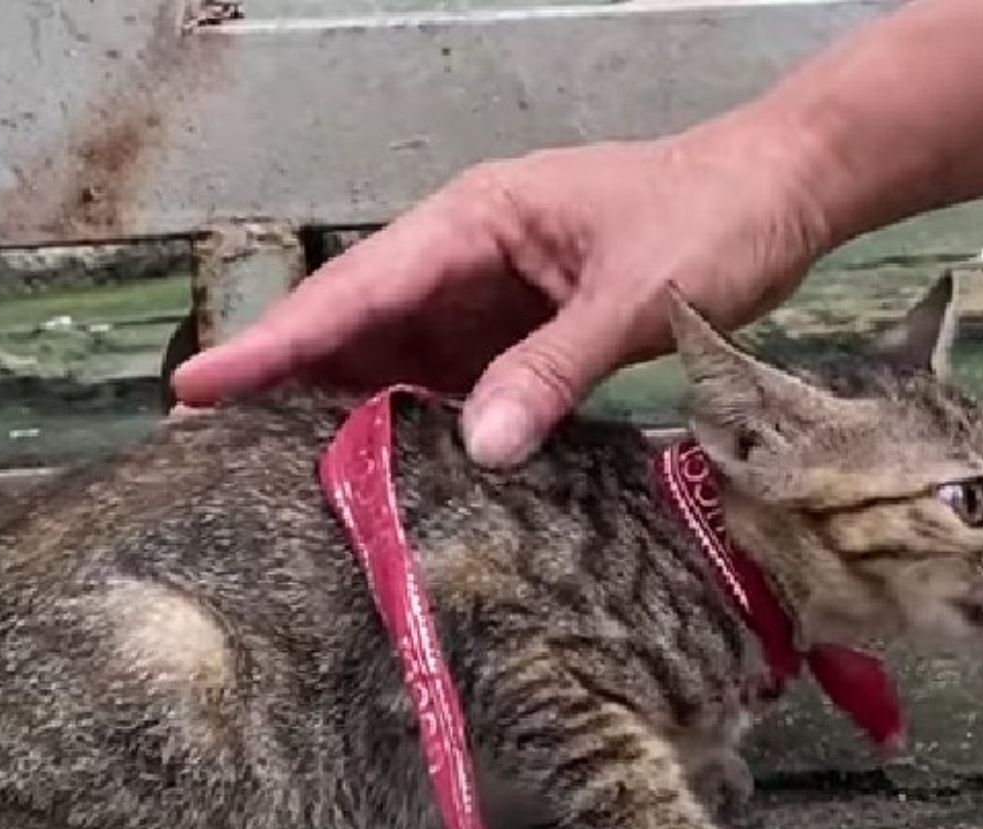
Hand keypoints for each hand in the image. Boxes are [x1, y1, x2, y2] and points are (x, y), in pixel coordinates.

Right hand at [170, 119, 828, 464]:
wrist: (784, 195)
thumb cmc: (712, 218)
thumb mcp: (634, 297)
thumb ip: (555, 369)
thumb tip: (476, 449)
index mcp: (476, 220)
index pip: (357, 288)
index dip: (275, 343)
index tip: (198, 388)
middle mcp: (472, 253)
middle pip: (365, 325)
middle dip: (298, 384)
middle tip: (224, 457)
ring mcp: (502, 292)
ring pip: (411, 357)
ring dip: (364, 410)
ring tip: (300, 479)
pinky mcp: (536, 326)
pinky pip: (468, 378)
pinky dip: (437, 419)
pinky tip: (412, 468)